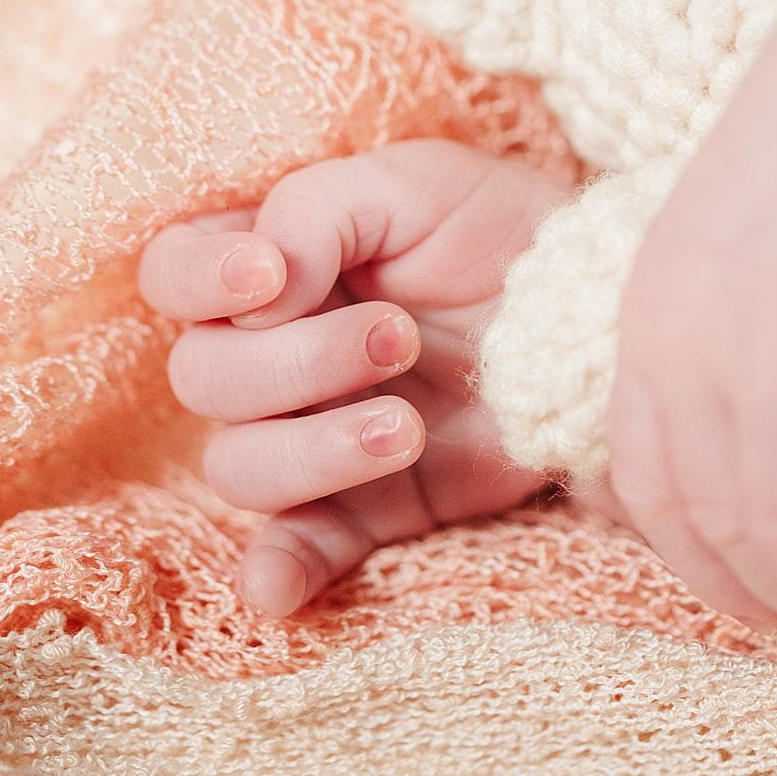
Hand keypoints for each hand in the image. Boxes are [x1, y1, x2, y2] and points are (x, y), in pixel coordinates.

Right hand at [137, 141, 576, 612]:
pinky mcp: (371, 505)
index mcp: (272, 269)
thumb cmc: (504, 232)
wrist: (600, 310)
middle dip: (297, 362)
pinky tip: (277, 591)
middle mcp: (275, 356)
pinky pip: (298, 551)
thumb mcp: (419, 184)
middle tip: (400, 338)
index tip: (272, 278)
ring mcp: (316, 433)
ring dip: (312, 450)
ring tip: (407, 427)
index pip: (175, 275)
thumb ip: (318, 210)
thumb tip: (258, 284)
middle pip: (203, 377)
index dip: (201, 280)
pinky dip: (279, 573)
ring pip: (242, 464)